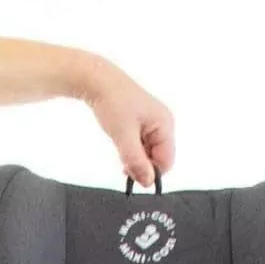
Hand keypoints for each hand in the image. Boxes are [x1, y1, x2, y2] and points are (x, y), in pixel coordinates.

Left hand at [77, 54, 175, 186]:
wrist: (98, 81)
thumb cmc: (113, 103)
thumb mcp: (124, 136)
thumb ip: (137, 161)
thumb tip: (148, 182)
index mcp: (165, 125)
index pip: (166, 161)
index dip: (151, 172)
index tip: (132, 176)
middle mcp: (163, 124)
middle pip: (158, 158)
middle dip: (142, 165)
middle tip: (123, 166)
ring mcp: (153, 124)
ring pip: (148, 153)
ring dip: (135, 158)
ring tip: (121, 151)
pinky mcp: (142, 124)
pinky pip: (141, 146)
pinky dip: (131, 151)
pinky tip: (121, 146)